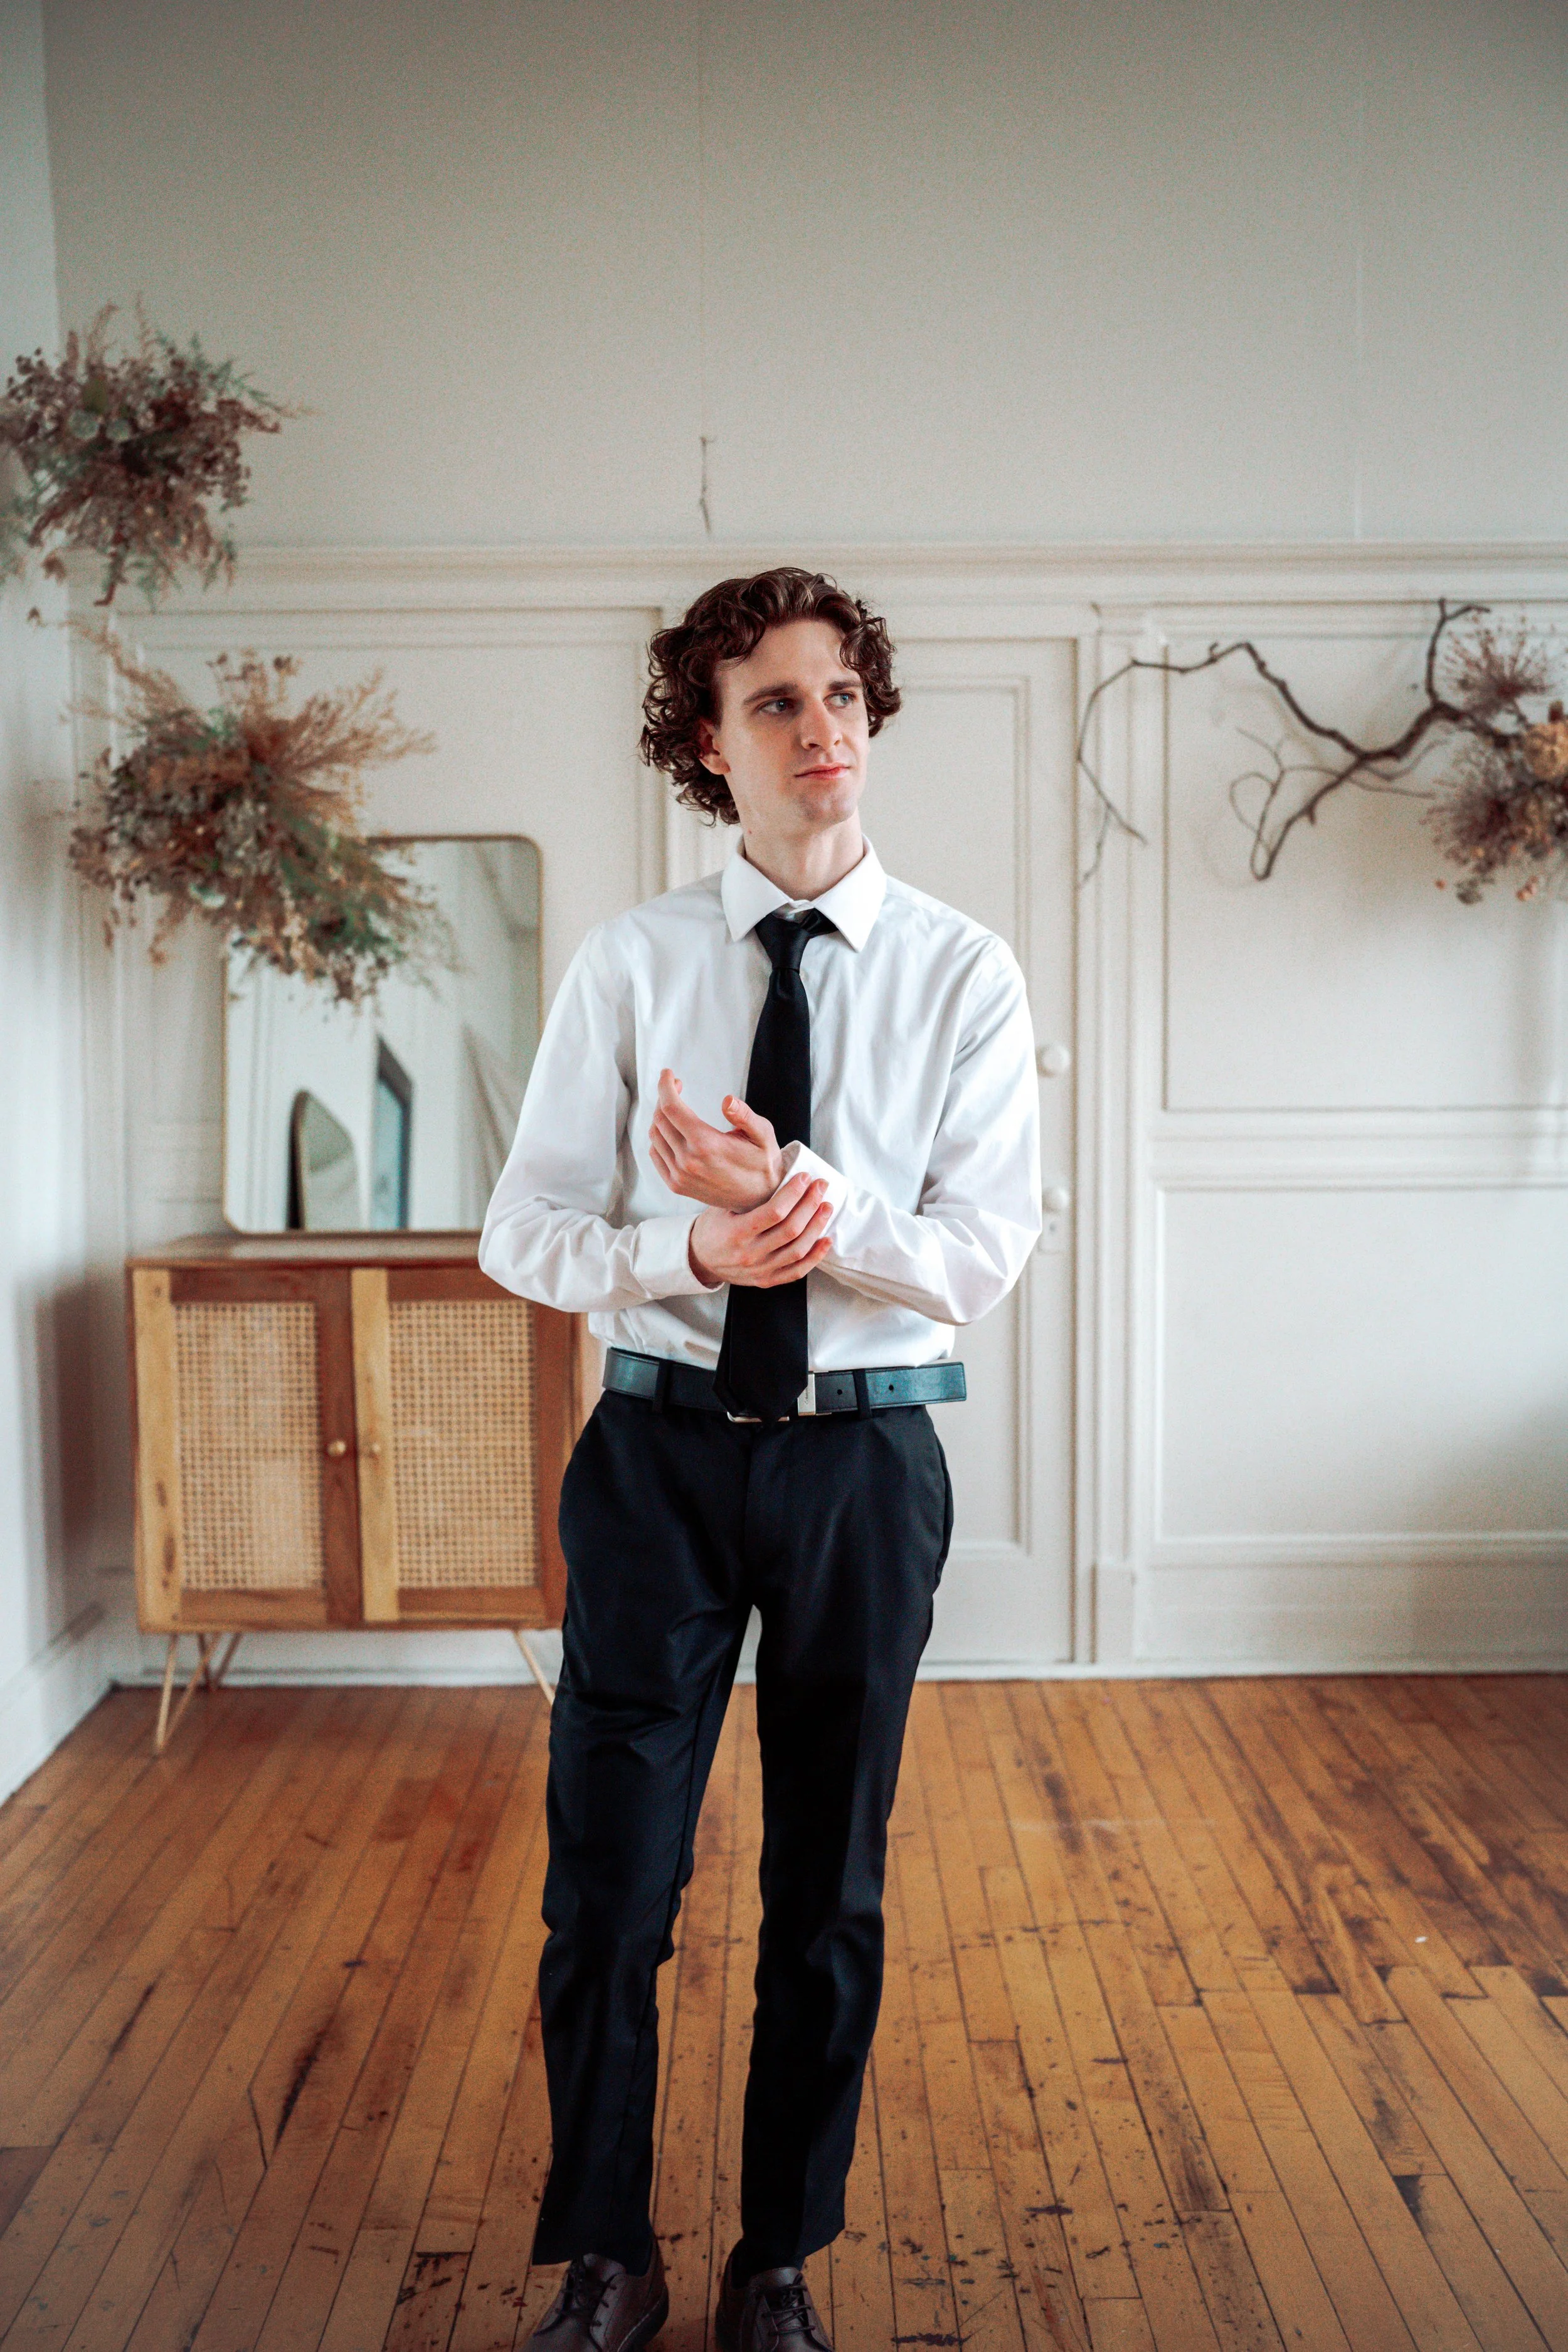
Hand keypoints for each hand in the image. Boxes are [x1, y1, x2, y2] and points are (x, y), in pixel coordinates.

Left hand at [650, 1068, 783, 1211]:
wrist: (759, 1199)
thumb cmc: (763, 1162)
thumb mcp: (763, 1135)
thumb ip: (745, 1116)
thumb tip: (727, 1100)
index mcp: (706, 1145)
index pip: (671, 1108)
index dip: (665, 1086)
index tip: (668, 1074)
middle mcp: (688, 1161)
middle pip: (660, 1119)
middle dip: (665, 1097)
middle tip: (679, 1087)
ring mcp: (679, 1175)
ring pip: (654, 1135)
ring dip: (661, 1116)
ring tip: (676, 1108)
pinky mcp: (676, 1185)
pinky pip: (655, 1154)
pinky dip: (659, 1137)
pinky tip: (673, 1131)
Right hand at [688, 1171, 833, 1287]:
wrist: (699, 1259)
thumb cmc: (713, 1227)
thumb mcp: (723, 1208)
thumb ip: (749, 1197)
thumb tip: (781, 1172)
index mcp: (736, 1233)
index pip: (774, 1212)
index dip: (794, 1193)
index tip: (805, 1178)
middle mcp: (749, 1254)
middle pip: (790, 1229)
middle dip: (810, 1204)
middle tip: (820, 1187)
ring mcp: (759, 1270)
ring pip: (798, 1250)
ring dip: (816, 1227)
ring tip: (826, 1207)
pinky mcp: (767, 1280)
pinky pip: (797, 1271)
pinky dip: (815, 1256)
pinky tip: (826, 1239)